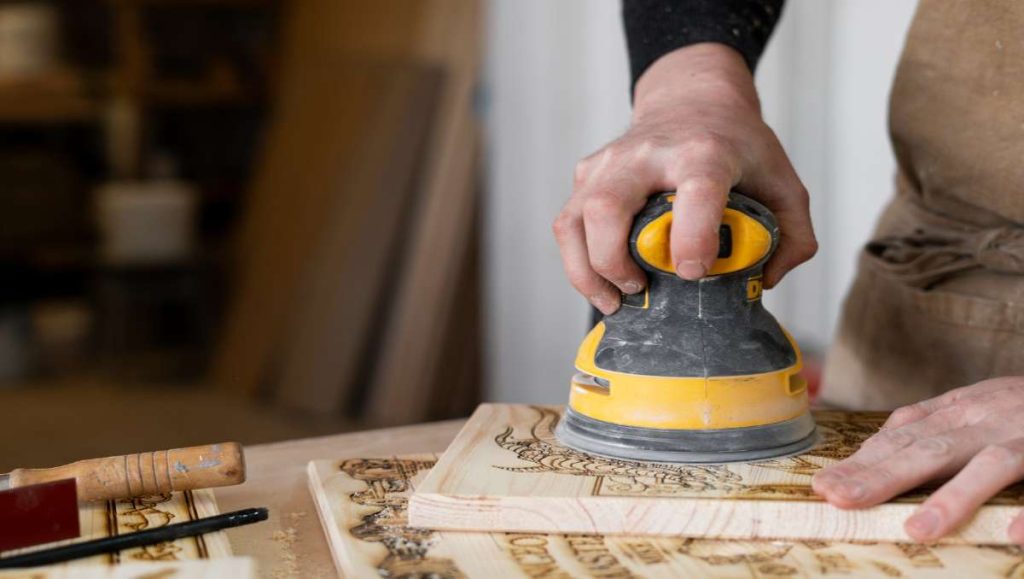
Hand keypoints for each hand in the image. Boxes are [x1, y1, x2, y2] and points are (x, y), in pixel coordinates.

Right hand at [553, 43, 815, 314]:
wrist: (692, 98)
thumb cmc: (737, 145)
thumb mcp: (784, 182)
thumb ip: (793, 236)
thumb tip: (763, 281)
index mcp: (704, 152)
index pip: (695, 190)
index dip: (691, 236)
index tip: (692, 271)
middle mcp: (647, 154)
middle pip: (608, 206)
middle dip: (613, 261)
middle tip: (640, 290)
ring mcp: (609, 162)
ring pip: (574, 219)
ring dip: (586, 271)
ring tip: (613, 301)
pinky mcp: (587, 173)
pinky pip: (568, 224)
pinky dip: (577, 262)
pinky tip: (601, 283)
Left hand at [812, 377, 1023, 542]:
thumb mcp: (975, 407)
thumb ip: (930, 427)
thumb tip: (874, 450)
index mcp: (963, 410)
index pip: (903, 437)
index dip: (863, 461)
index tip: (824, 486)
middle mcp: (990, 419)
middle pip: (930, 449)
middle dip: (882, 476)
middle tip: (839, 501)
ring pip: (991, 465)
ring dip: (954, 498)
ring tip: (918, 530)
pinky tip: (1012, 533)